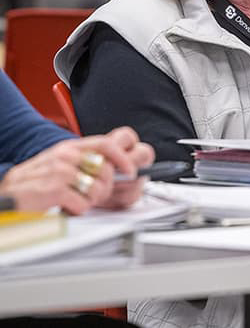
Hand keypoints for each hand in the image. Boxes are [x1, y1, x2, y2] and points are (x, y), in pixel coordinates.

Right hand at [0, 127, 153, 213]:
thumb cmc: (32, 184)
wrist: (4, 197)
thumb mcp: (57, 164)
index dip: (122, 157)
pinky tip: (65, 208)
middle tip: (91, 195)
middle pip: (106, 170)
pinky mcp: (56, 190)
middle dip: (105, 188)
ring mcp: (61, 172)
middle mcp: (66, 156)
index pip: (105, 144)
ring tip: (74, 201)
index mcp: (68, 148)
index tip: (130, 169)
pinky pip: (84, 203)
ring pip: (98, 188)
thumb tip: (113, 169)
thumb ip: (82, 162)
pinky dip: (77, 210)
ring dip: (90, 201)